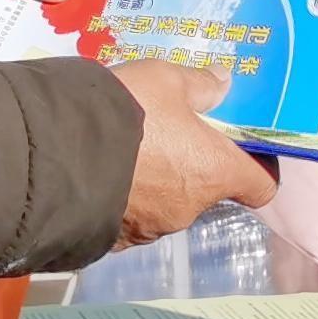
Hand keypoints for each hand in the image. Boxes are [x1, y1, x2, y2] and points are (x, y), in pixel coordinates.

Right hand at [112, 61, 278, 245]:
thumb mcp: (164, 80)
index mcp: (215, 171)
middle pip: (207, 189)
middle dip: (191, 165)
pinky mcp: (117, 239)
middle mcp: (191, 208)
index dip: (256, 167)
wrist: (55, 155)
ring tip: (126, 150)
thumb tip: (224, 84)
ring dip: (157, 182)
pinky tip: (103, 173)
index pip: (261, 186)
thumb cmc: (126, 111)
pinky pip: (131, 218)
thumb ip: (199, 85)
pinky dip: (126, 199)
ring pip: (167, 203)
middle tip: (166, 133)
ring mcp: (152, 228)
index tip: (239, 147)